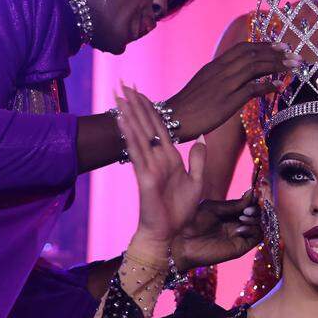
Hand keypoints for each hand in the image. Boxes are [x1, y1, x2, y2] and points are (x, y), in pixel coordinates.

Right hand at [117, 86, 205, 242]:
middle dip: (134, 104)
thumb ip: (197, 159)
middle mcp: (157, 158)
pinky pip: (137, 153)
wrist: (169, 234)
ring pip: (138, 134)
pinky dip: (131, 136)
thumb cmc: (180, 212)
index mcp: (169, 158)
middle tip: (123, 83)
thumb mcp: (196, 182)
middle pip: (145, 125)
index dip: (150, 108)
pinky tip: (123, 122)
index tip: (140, 91)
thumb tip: (199, 138)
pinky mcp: (145, 177)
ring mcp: (149, 166)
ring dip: (128, 114)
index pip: (159, 127)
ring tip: (119, 95)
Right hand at [165, 41, 299, 140]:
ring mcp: (224, 85)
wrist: (173, 118)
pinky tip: (278, 86)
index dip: (263, 45)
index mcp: (216, 65)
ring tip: (293, 66)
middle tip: (293, 53)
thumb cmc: (189, 106)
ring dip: (277, 65)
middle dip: (276, 53)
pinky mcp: (227, 101)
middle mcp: (221, 70)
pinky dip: (267, 85)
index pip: (243, 48)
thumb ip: (221, 78)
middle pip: (253, 54)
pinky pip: (252, 89)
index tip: (279, 45)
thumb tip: (237, 79)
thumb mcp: (205, 85)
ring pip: (255, 67)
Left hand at [173, 189, 261, 268]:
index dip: (253, 200)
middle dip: (255, 210)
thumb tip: (251, 194)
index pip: (249, 206)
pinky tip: (239, 228)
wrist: (183, 242)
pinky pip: (257, 237)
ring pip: (260, 226)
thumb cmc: (193, 222)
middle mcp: (237, 225)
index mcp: (230, 215)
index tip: (252, 195)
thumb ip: (233, 204)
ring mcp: (239, 236)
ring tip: (242, 218)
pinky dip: (253, 230)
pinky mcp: (240, 247)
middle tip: (246, 210)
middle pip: (257, 215)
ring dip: (255, 220)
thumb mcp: (214, 207)